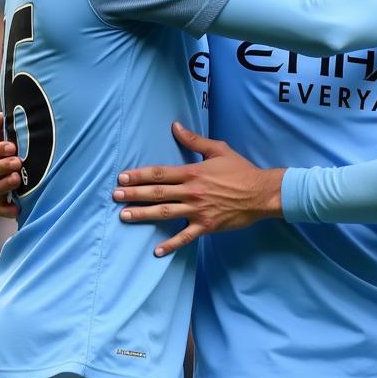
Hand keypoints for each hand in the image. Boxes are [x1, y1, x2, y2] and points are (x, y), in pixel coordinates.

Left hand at [113, 122, 284, 255]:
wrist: (261, 193)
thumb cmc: (241, 170)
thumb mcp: (218, 150)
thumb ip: (194, 140)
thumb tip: (175, 126)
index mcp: (193, 173)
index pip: (159, 174)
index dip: (139, 176)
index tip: (122, 178)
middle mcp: (192, 192)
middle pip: (157, 193)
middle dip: (134, 194)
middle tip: (115, 196)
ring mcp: (198, 210)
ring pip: (165, 213)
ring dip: (143, 215)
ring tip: (124, 216)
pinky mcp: (207, 226)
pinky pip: (186, 237)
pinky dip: (171, 245)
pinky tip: (157, 251)